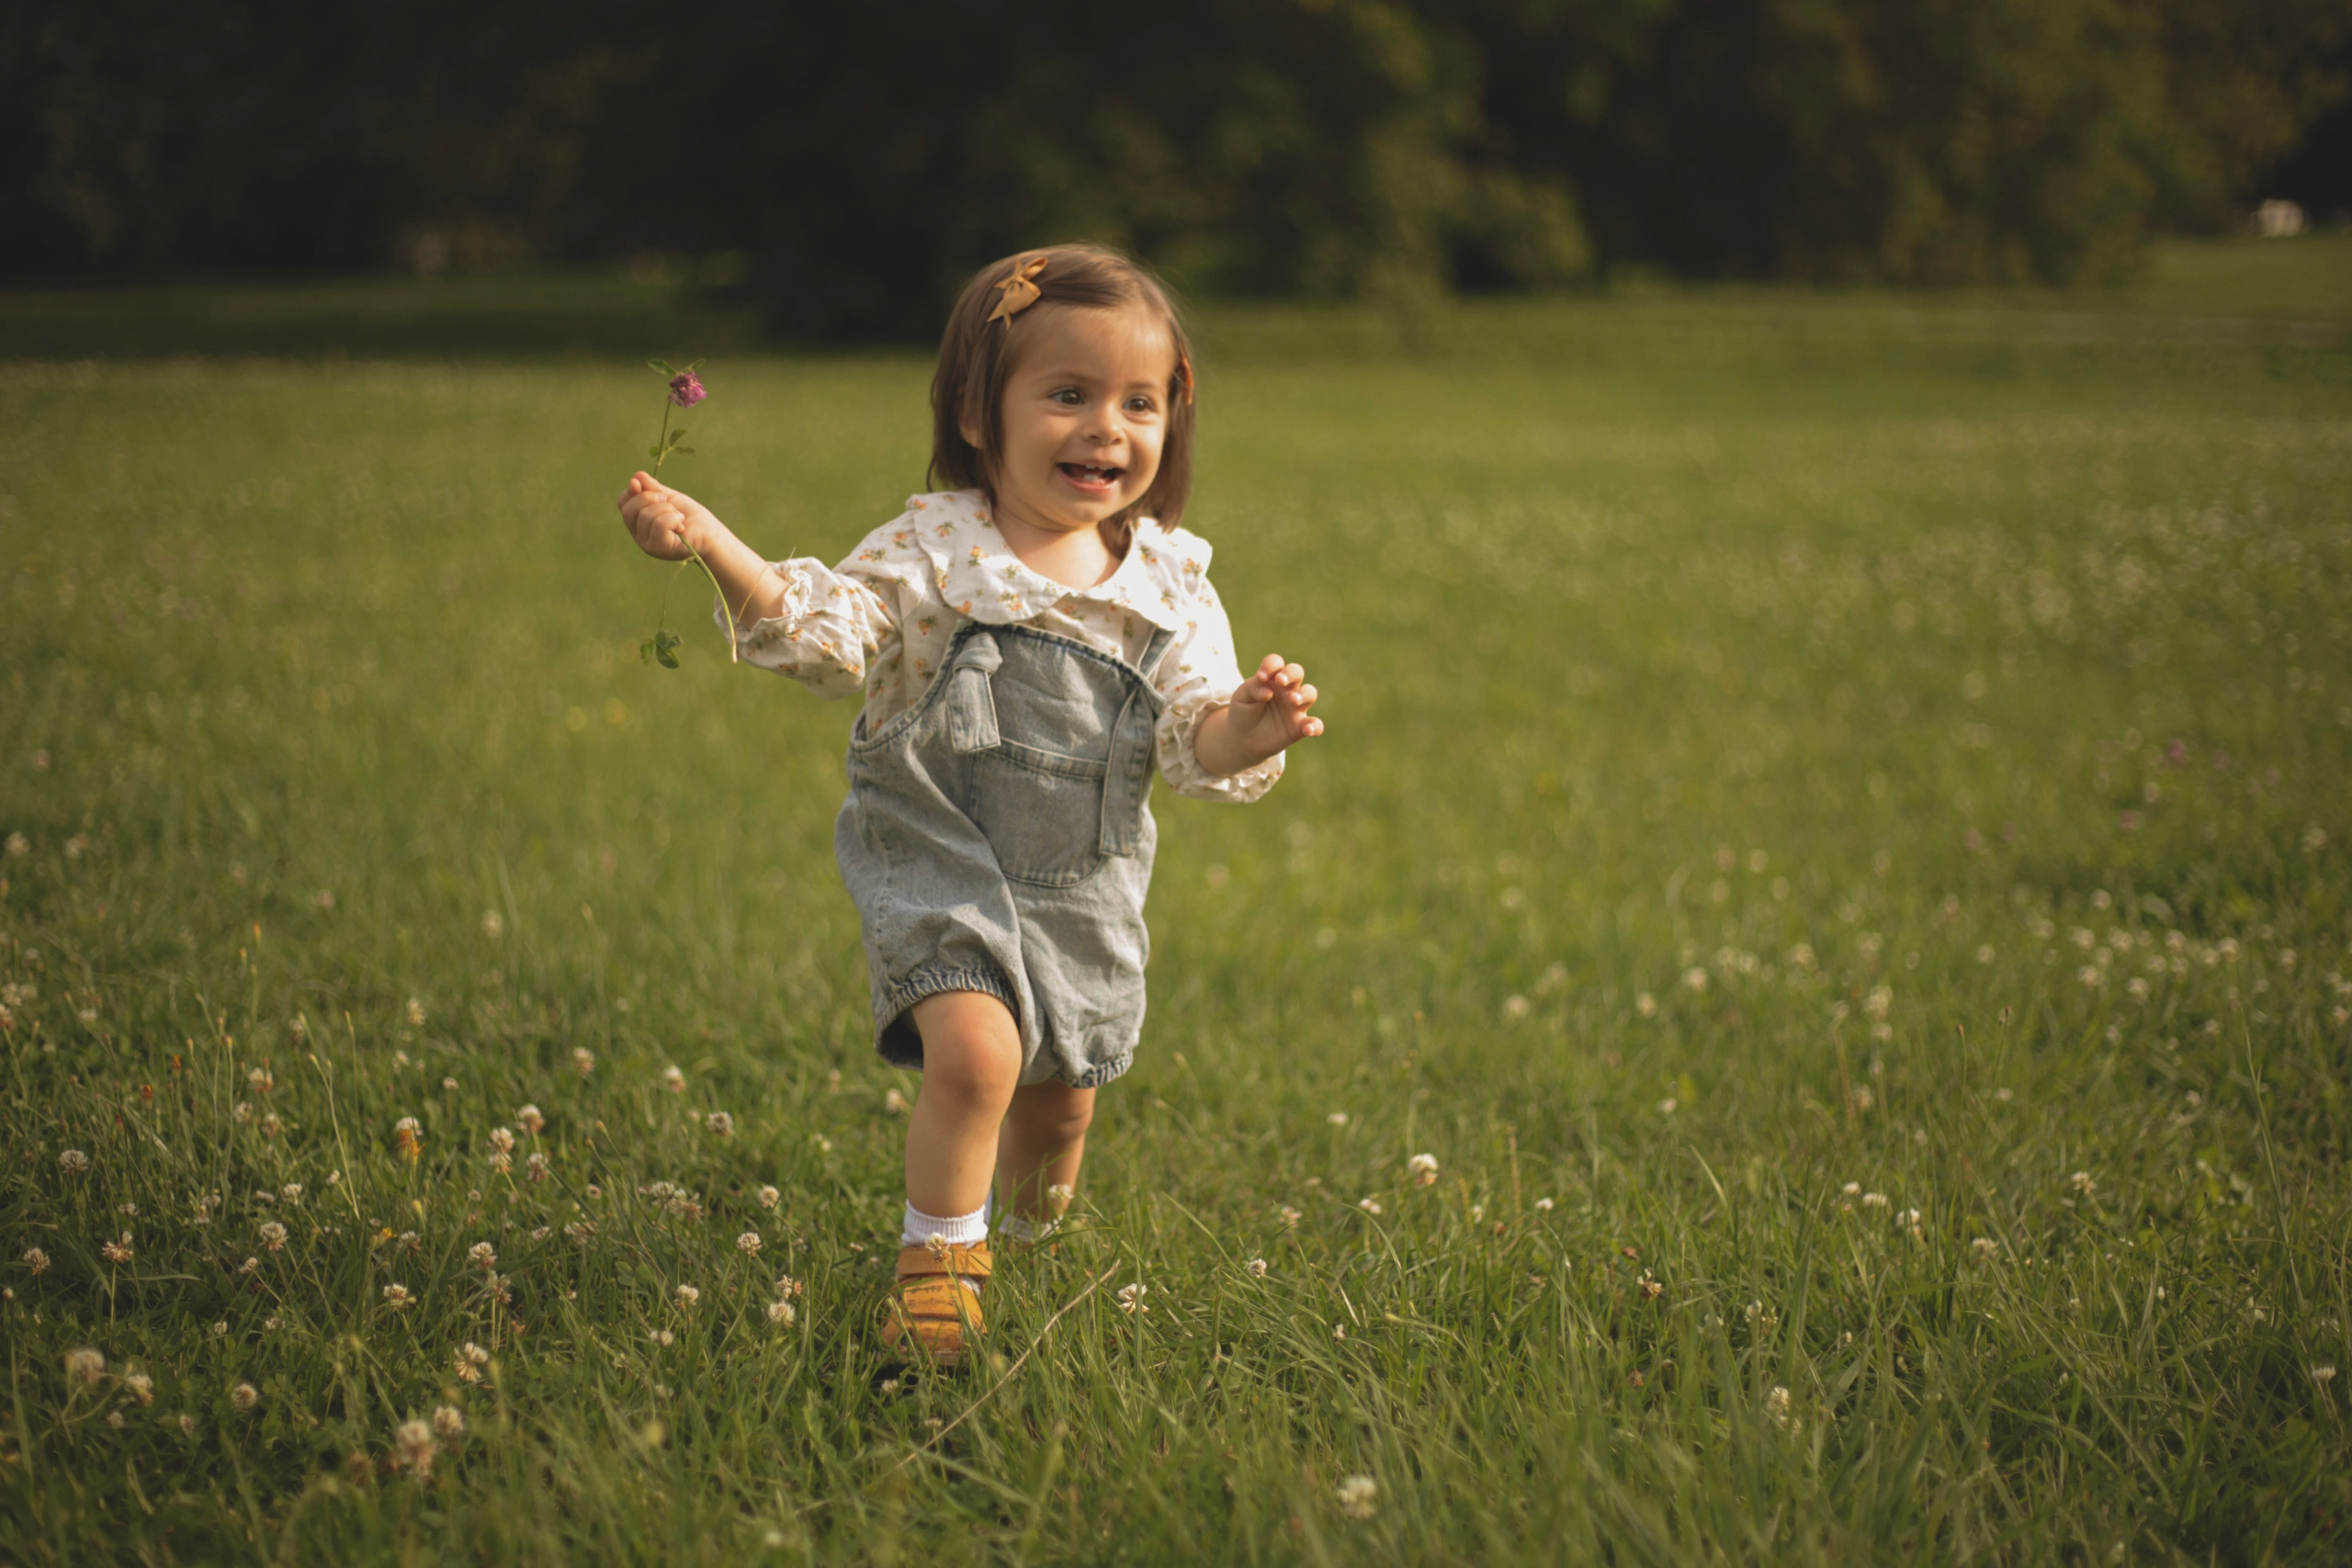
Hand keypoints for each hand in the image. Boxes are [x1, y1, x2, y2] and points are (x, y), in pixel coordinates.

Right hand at [617, 471, 720, 561]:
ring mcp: (648, 544)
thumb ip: (652, 488)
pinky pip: (659, 524)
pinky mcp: (661, 549)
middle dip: (650, 497)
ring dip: (668, 509)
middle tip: (668, 501)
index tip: (644, 484)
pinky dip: (673, 518)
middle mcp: (639, 535)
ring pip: (646, 516)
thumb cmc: (689, 516)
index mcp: (638, 522)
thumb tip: (636, 476)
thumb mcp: (668, 497)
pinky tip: (681, 524)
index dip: (631, 491)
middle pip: (629, 510)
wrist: (710, 531)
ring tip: (679, 517)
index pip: (622, 503)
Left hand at [1197, 653, 1322, 775]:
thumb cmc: (1243, 712)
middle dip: (1291, 673)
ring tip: (1293, 700)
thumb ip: (1253, 689)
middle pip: (1297, 672)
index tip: (1261, 676)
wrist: (1243, 739)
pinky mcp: (1299, 727)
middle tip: (1280, 681)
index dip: (1271, 665)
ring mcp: (1295, 708)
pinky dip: (1315, 726)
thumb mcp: (1241, 698)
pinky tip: (1308, 730)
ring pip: (1310, 693)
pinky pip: (1315, 725)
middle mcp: (1286, 690)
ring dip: (1304, 694)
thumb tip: (1268, 691)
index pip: (1276, 663)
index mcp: (1271, 678)